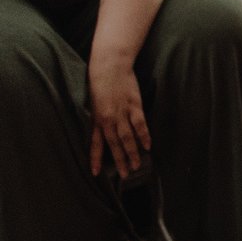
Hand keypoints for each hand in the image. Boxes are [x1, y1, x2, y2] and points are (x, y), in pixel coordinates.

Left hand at [87, 56, 150, 181]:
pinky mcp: (133, 105)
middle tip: (126, 175)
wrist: (109, 65)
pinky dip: (144, 136)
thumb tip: (101, 128)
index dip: (96, 158)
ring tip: (137, 165)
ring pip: (127, 138)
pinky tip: (148, 146)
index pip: (95, 143)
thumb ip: (98, 116)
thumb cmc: (99, 80)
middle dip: (120, 161)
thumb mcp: (93, 101)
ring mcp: (122, 113)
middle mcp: (108, 119)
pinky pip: (140, 124)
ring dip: (132, 153)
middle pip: (114, 144)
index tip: (96, 173)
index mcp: (96, 119)